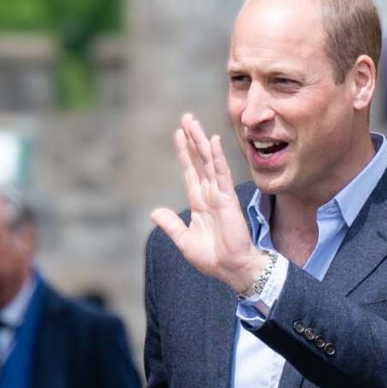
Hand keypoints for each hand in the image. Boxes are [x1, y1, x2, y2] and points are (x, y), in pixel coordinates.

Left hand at [150, 114, 265, 293]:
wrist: (231, 269)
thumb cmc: (212, 257)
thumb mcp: (184, 241)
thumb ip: (171, 225)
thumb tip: (155, 212)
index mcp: (199, 202)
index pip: (190, 171)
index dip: (184, 153)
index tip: (178, 134)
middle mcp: (209, 194)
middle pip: (198, 160)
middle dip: (192, 139)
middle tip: (186, 118)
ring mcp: (219, 194)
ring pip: (208, 162)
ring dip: (200, 142)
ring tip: (193, 123)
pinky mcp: (227, 198)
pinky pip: (220, 173)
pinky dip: (216, 157)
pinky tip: (212, 141)